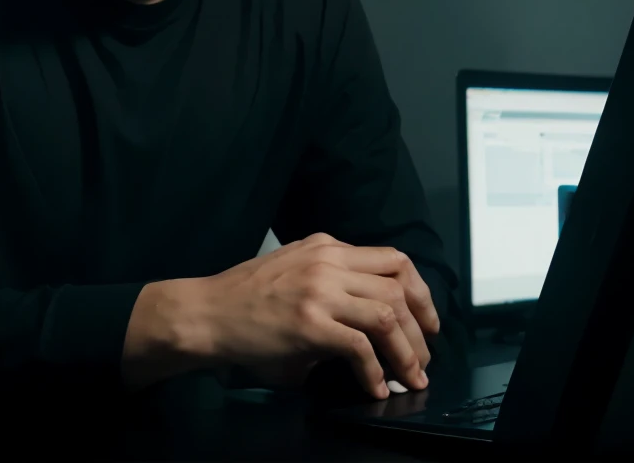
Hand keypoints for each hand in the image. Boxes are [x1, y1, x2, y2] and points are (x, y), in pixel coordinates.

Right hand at [125, 232, 439, 399]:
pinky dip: (374, 372)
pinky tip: (374, 387)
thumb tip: (369, 324)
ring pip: (388, 315)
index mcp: (326, 247)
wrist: (206, 313)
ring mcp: (319, 290)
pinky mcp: (310, 323)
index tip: (426, 321)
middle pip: (399, 285)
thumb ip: (332, 286)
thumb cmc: (245, 300)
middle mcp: (328, 261)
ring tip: (409, 377)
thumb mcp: (295, 274)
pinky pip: (360, 347)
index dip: (419, 292)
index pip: (393, 259)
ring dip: (406, 352)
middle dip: (422, 326)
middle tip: (424, 356)